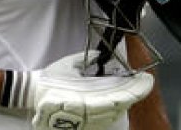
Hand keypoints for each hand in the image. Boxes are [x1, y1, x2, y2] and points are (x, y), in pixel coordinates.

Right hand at [27, 51, 153, 129]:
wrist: (34, 95)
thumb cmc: (51, 79)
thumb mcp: (71, 64)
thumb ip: (89, 60)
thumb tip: (105, 56)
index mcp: (87, 97)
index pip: (120, 96)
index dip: (136, 90)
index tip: (147, 80)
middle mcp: (89, 111)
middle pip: (121, 105)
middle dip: (135, 93)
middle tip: (145, 82)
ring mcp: (87, 119)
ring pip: (115, 113)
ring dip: (126, 101)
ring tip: (136, 88)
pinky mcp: (84, 123)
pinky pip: (106, 118)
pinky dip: (116, 108)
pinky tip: (121, 100)